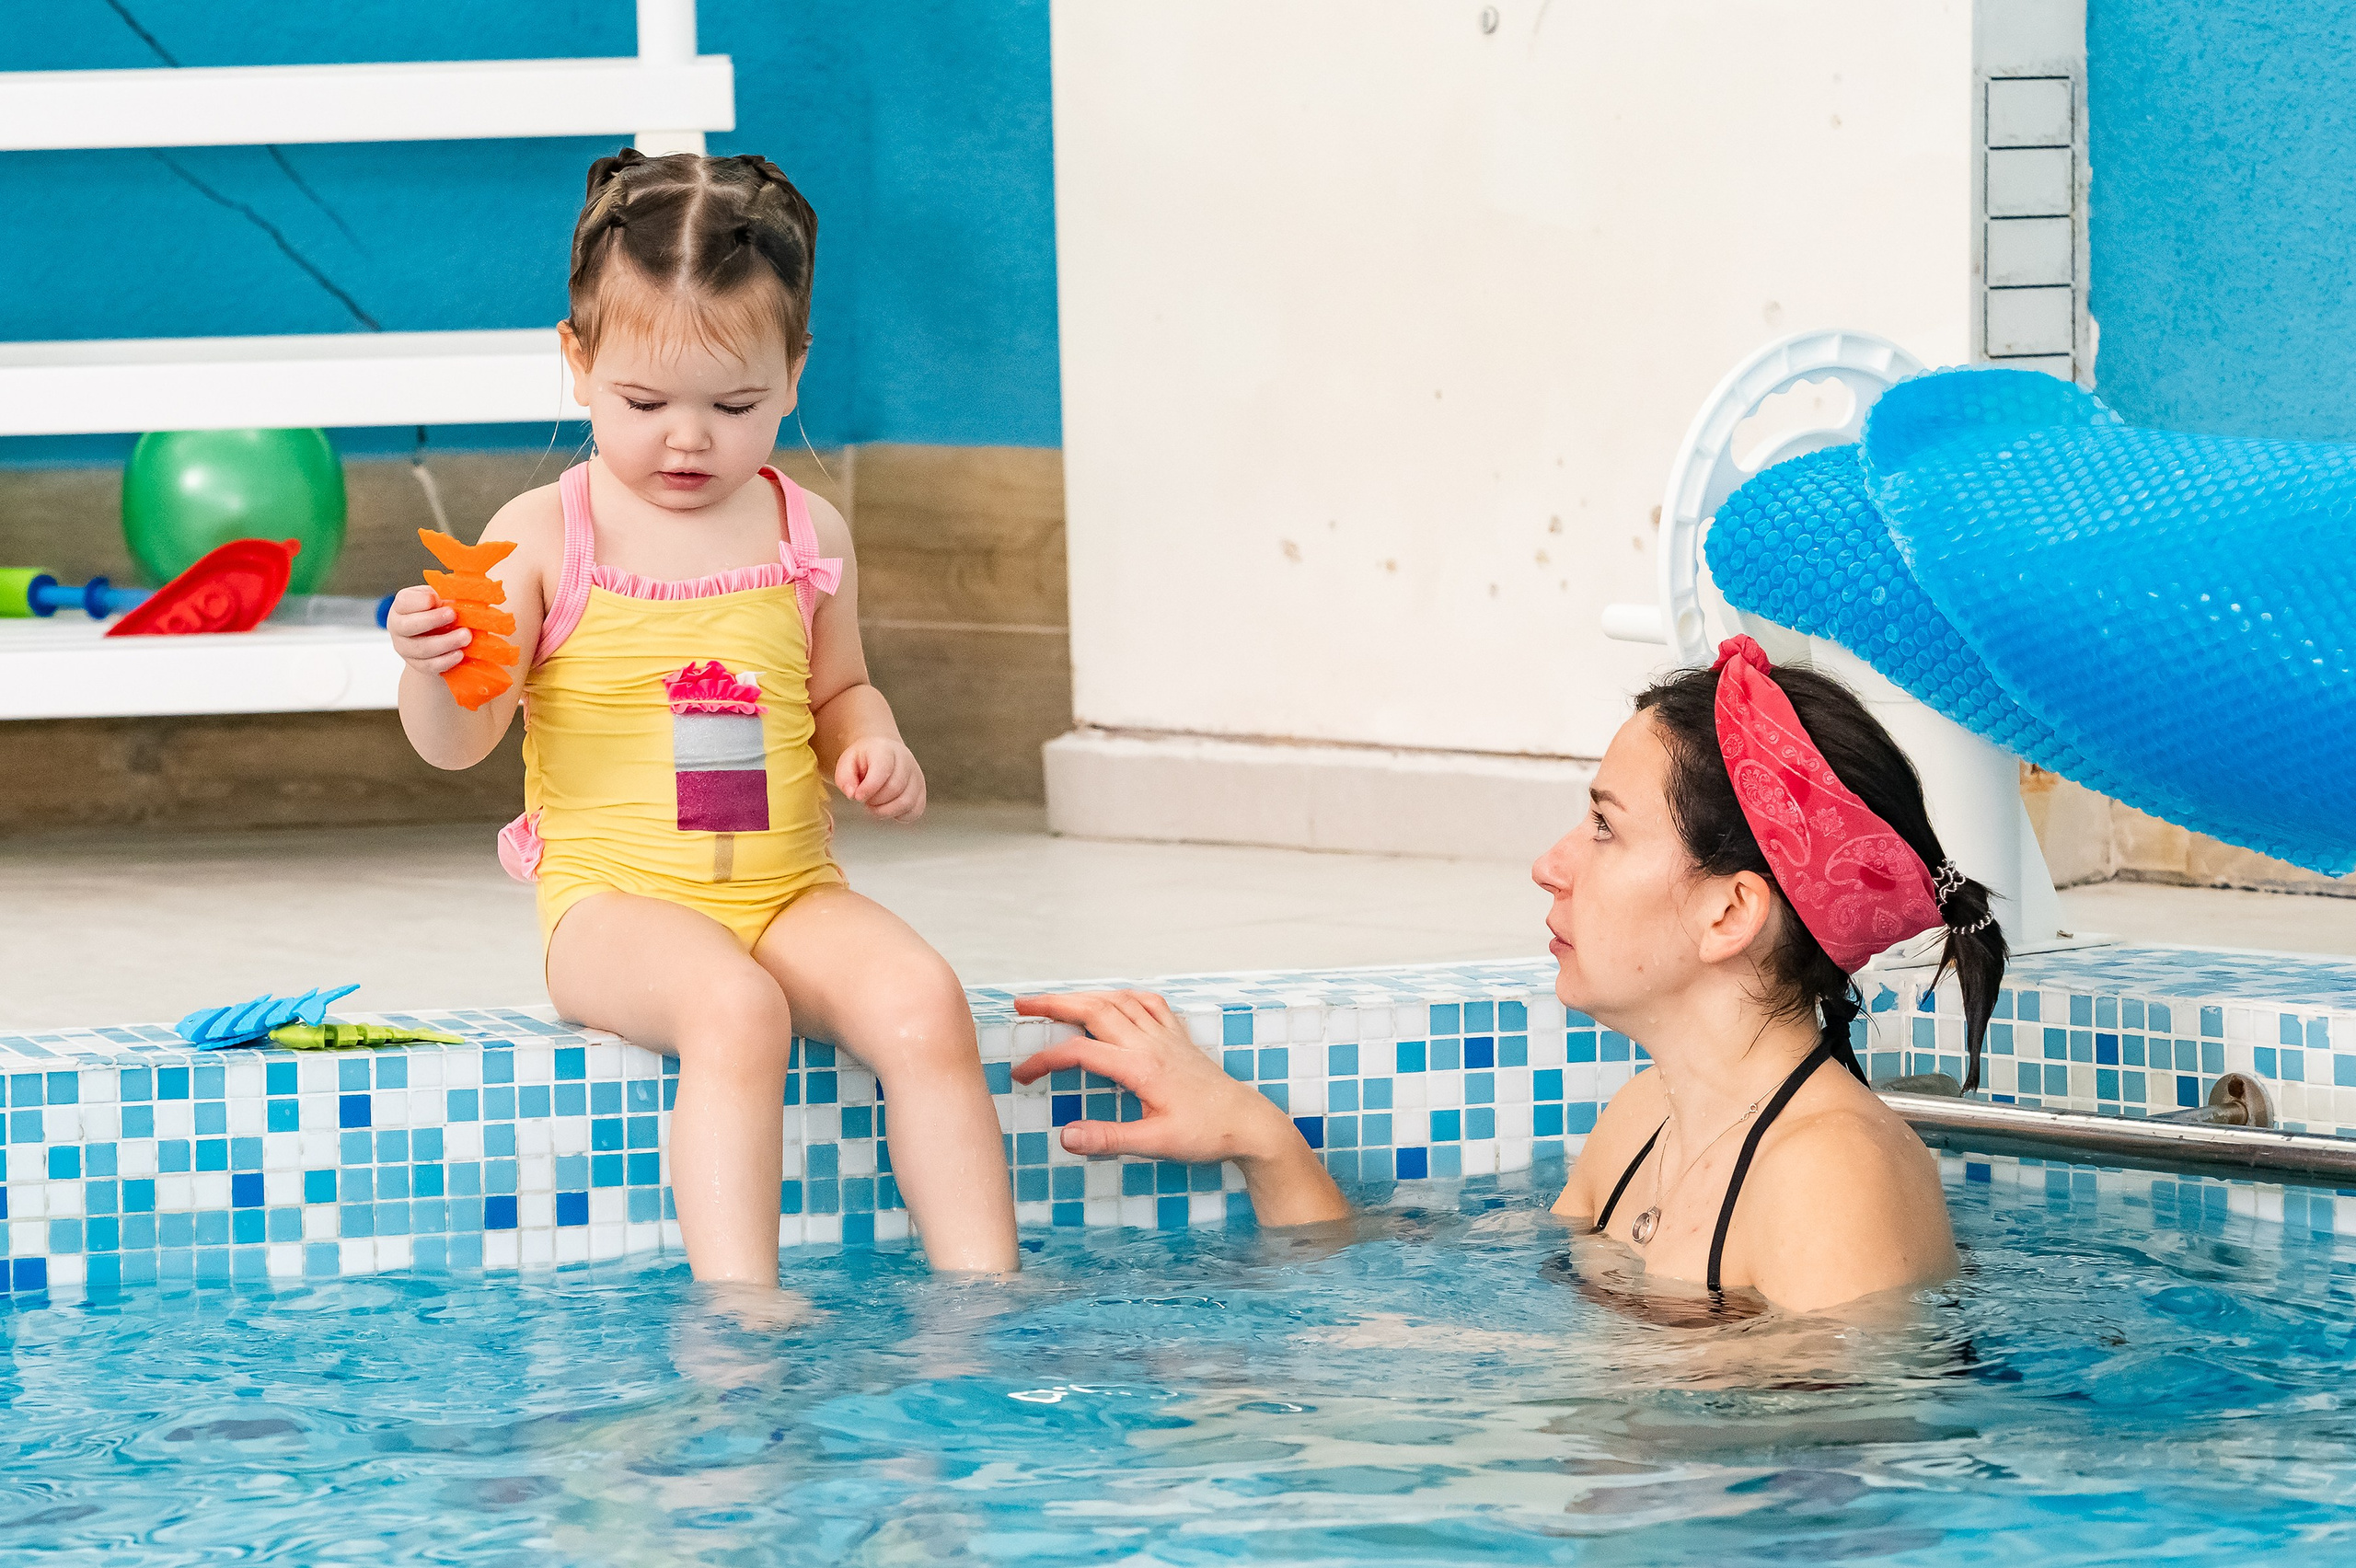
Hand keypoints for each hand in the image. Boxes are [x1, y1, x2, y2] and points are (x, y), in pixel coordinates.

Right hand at [386, 584, 469, 677]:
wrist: (435, 639)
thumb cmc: (438, 612)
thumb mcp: (440, 599)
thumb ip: (446, 595)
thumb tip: (466, 593)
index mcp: (402, 606)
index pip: (404, 602)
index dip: (420, 601)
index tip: (437, 599)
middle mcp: (398, 626)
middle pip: (408, 626)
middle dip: (432, 620)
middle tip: (454, 615)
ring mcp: (405, 647)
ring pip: (421, 648)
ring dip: (445, 642)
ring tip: (466, 637)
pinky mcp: (416, 664)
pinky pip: (429, 665)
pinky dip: (445, 660)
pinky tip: (460, 654)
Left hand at [834, 736, 924, 819]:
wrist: (882, 753)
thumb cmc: (864, 759)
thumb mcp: (847, 762)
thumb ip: (845, 778)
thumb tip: (852, 794)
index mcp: (885, 750)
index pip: (882, 771)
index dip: (868, 789)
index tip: (857, 797)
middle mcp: (906, 761)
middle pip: (895, 788)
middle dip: (875, 801)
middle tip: (865, 800)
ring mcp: (916, 776)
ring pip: (907, 802)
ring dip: (886, 811)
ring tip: (875, 805)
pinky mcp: (921, 791)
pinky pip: (915, 811)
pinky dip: (899, 815)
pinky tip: (888, 807)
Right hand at [1013, 990, 1349, 1225]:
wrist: (1249, 1123)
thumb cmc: (1206, 1135)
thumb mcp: (1155, 1144)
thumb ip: (1108, 1139)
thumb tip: (1065, 1136)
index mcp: (1140, 1067)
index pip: (1079, 1053)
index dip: (1044, 1060)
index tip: (1021, 1075)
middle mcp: (1151, 1043)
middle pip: (1094, 1009)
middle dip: (1054, 1003)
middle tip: (1021, 1004)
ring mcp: (1166, 1036)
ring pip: (1118, 1001)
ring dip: (1084, 996)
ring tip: (1055, 1001)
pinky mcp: (1179, 1038)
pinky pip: (1148, 1003)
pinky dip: (1124, 996)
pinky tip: (1115, 1001)